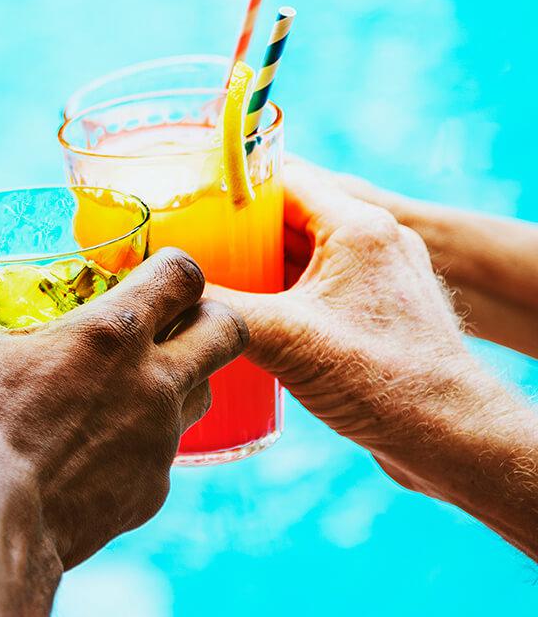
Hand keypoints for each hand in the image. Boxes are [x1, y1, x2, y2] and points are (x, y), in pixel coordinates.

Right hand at [0, 248, 246, 600]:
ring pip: (205, 393)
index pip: (186, 274)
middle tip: (169, 321)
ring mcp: (159, 443)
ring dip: (182, 377)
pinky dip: (144, 441)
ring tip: (132, 381)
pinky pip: (166, 454)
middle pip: (229, 332)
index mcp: (113, 335)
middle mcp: (153, 384)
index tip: (153, 272)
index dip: (176, 264)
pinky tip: (99, 446)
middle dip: (210, 317)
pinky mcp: (151, 493)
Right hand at [208, 161, 537, 558]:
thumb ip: (220, 309)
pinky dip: (278, 292)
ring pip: (301, 253)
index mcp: (358, 226)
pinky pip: (314, 286)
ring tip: (204, 279)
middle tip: (182, 243)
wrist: (453, 440)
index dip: (229, 184)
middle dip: (234, 229)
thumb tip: (163, 298)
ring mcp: (376, 278)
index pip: (282, 177)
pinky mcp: (374, 312)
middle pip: (288, 215)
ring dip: (256, 263)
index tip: (182, 197)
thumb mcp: (285, 339)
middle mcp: (372, 241)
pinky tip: (244, 317)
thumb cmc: (386, 383)